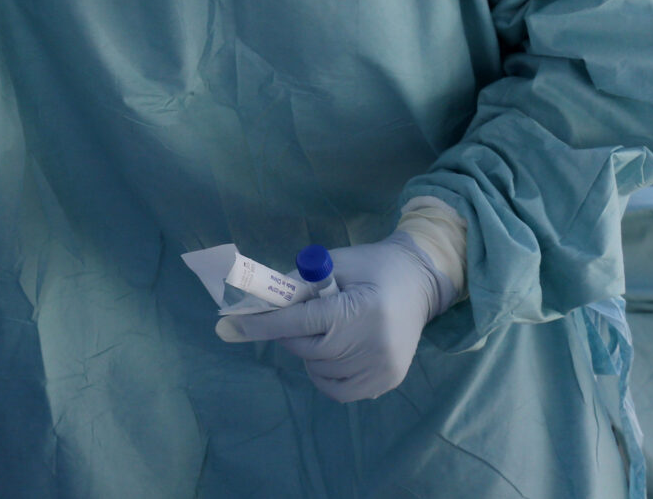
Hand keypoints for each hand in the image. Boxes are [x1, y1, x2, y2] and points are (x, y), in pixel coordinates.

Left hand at [216, 233, 453, 402]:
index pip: (300, 322)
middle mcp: (372, 344)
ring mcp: (381, 368)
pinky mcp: (386, 381)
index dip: (264, 325)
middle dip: (291, 333)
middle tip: (297, 317)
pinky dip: (325, 373)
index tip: (231, 327)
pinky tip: (333, 352)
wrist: (421, 282)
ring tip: (326, 330)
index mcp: (359, 309)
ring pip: (319, 370)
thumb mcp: (335, 263)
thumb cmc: (373, 266)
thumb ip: (300, 283)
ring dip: (309, 353)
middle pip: (307, 348)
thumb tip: (262, 303)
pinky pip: (338, 389)